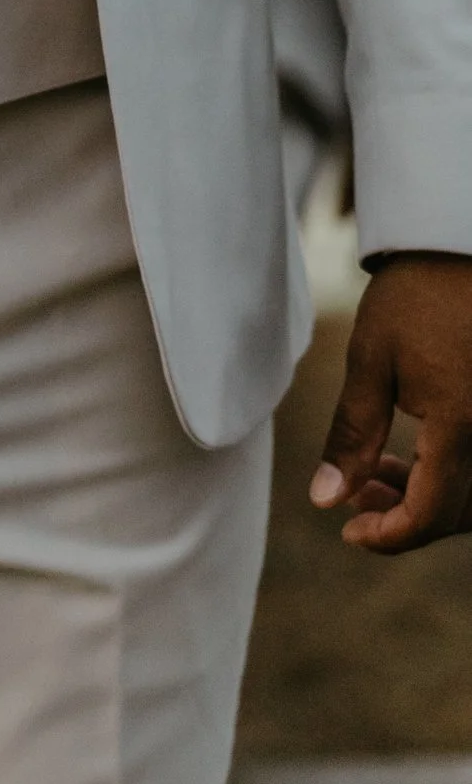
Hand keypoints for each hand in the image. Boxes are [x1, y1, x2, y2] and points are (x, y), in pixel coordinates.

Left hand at [312, 254, 471, 548]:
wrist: (460, 247)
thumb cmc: (413, 296)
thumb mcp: (371, 360)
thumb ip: (353, 435)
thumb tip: (326, 500)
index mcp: (461, 424)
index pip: (431, 514)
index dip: (389, 536)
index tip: (348, 531)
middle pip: (458, 515)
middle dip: (404, 519)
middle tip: (354, 501)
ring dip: (428, 502)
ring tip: (373, 478)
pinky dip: (449, 478)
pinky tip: (409, 461)